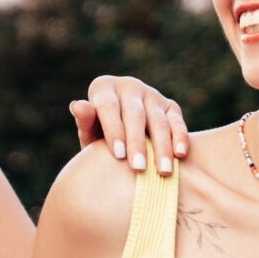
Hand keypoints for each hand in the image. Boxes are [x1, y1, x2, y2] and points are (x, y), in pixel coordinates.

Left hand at [71, 75, 190, 173]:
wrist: (122, 139)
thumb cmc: (99, 137)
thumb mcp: (89, 132)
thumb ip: (85, 121)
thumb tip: (77, 106)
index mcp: (105, 88)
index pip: (109, 107)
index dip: (114, 130)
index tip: (118, 155)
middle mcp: (129, 86)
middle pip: (135, 115)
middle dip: (137, 143)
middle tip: (139, 168)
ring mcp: (152, 95)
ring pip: (159, 120)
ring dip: (162, 146)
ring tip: (163, 171)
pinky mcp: (171, 106)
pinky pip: (177, 122)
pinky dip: (180, 137)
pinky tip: (180, 154)